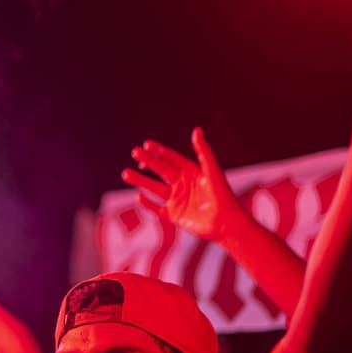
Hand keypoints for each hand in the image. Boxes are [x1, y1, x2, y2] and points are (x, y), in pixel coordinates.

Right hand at [121, 128, 239, 242]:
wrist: (225, 222)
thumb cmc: (222, 194)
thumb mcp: (212, 170)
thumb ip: (203, 151)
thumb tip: (196, 130)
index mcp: (191, 172)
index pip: (171, 158)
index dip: (159, 151)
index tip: (146, 144)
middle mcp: (182, 184)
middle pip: (160, 170)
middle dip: (147, 161)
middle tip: (134, 152)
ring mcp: (177, 200)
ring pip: (154, 188)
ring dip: (140, 180)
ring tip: (125, 173)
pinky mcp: (174, 215)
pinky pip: (157, 208)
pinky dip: (148, 204)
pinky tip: (138, 197)